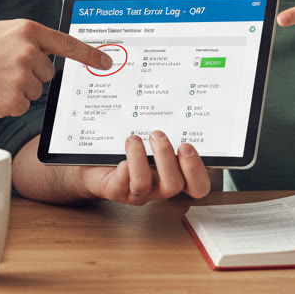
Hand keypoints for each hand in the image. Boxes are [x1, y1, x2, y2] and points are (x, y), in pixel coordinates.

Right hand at [0, 19, 111, 117]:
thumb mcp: (3, 32)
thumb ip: (30, 39)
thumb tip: (53, 53)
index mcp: (28, 31)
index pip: (67, 44)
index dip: (90, 55)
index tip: (106, 63)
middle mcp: (28, 52)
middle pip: (48, 73)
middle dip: (31, 74)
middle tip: (3, 69)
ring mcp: (20, 77)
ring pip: (35, 91)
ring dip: (18, 89)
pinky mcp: (12, 100)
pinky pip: (22, 106)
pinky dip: (9, 103)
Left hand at [77, 131, 211, 204]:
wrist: (97, 161)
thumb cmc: (129, 146)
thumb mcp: (151, 136)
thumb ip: (166, 129)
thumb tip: (171, 102)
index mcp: (174, 173)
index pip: (197, 185)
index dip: (197, 171)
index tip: (187, 145)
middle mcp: (159, 185)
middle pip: (174, 185)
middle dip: (167, 158)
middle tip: (158, 134)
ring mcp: (137, 191)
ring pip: (144, 184)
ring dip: (140, 159)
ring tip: (134, 139)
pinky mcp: (116, 191)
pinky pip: (122, 184)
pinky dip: (124, 167)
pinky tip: (121, 154)